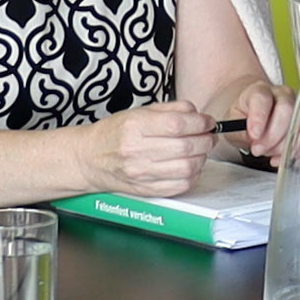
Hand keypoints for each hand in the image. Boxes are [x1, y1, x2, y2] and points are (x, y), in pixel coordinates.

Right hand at [79, 101, 215, 195]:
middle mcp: (137, 150)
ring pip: (187, 168)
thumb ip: (170, 109)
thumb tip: (198, 114)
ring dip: (202, 158)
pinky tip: (190, 166)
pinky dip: (193, 175)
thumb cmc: (115, 133)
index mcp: (135, 126)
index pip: (177, 124)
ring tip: (201, 151)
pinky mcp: (146, 190)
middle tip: (210, 136)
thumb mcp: (138, 112)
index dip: (200, 122)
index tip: (208, 122)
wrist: (90, 159)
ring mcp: (141, 173)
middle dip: (206, 140)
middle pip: (185, 147)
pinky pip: (180, 186)